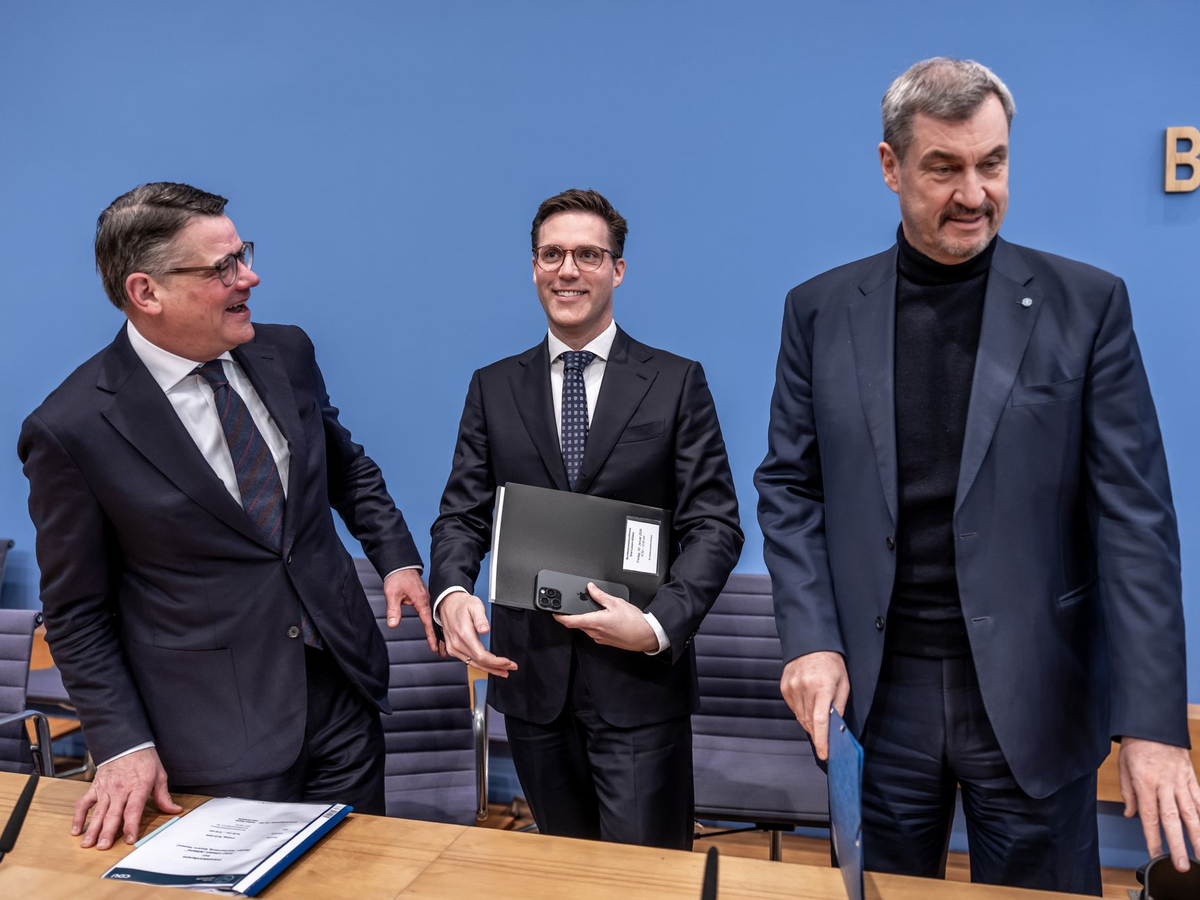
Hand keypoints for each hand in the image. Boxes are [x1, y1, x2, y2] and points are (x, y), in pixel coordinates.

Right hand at [72, 747, 181, 849]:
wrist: (126, 742)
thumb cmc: (144, 760)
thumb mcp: (159, 775)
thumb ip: (163, 796)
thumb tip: (175, 810)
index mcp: (138, 787)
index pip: (133, 810)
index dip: (131, 826)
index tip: (130, 839)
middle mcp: (120, 790)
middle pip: (113, 814)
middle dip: (108, 832)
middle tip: (103, 846)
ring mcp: (105, 789)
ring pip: (98, 812)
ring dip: (92, 829)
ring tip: (87, 844)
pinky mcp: (95, 787)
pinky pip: (84, 803)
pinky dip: (78, 817)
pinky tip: (76, 830)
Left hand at [383, 569, 436, 651]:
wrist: (401, 567)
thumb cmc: (398, 578)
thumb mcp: (392, 594)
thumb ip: (393, 610)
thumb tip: (392, 624)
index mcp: (421, 600)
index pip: (428, 621)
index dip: (431, 635)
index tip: (434, 646)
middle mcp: (427, 601)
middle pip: (435, 622)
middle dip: (439, 637)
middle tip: (443, 651)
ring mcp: (427, 600)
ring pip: (434, 618)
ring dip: (438, 631)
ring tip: (442, 645)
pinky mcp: (424, 599)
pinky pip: (432, 614)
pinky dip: (435, 623)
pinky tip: (437, 630)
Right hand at [439, 591, 516, 676]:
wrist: (448, 604)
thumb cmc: (462, 605)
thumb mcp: (474, 606)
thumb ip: (481, 619)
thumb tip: (485, 630)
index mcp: (464, 634)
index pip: (481, 656)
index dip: (496, 662)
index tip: (507, 662)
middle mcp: (457, 644)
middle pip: (479, 663)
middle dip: (496, 667)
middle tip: (510, 668)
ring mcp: (454, 648)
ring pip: (473, 664)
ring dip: (489, 669)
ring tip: (502, 671)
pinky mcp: (453, 649)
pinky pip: (468, 661)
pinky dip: (480, 666)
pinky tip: (488, 666)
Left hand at [553, 583, 658, 652]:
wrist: (645, 635)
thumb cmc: (634, 622)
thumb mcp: (616, 602)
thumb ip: (600, 595)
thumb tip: (591, 588)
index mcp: (595, 621)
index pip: (570, 621)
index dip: (560, 617)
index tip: (554, 612)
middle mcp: (595, 632)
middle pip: (577, 624)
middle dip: (574, 616)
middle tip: (575, 607)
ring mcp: (599, 638)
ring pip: (586, 628)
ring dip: (585, 620)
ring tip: (594, 611)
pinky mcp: (605, 641)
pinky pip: (594, 632)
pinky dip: (594, 625)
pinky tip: (604, 619)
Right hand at [780, 651, 849, 760]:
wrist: (811, 644)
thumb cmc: (831, 663)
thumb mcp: (843, 683)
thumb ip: (839, 706)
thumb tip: (835, 727)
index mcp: (822, 687)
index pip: (820, 720)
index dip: (822, 740)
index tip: (824, 754)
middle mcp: (805, 688)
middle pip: (810, 722)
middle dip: (818, 734)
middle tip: (826, 741)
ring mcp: (792, 688)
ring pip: (800, 717)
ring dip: (810, 723)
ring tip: (818, 718)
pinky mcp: (784, 687)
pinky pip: (793, 708)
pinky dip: (802, 712)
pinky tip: (808, 704)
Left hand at [1119, 737, 1199, 870]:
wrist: (1153, 723)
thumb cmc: (1136, 745)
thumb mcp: (1123, 766)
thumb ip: (1128, 792)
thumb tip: (1131, 814)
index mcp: (1144, 783)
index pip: (1149, 817)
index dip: (1153, 838)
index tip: (1156, 856)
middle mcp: (1164, 784)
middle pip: (1172, 819)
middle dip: (1178, 844)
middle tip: (1183, 865)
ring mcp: (1180, 781)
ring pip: (1191, 812)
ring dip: (1198, 836)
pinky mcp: (1191, 777)